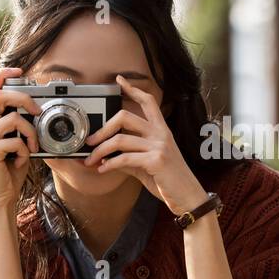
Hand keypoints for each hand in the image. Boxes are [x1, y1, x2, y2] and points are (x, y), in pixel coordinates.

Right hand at [0, 67, 39, 211]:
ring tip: (32, 146)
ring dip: (30, 132)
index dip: (2, 74)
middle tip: (38, 111)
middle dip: (24, 98)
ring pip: (13, 119)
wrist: (1, 197)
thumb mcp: (18, 143)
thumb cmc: (10, 170)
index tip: (19, 69)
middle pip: (0, 95)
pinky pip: (15, 141)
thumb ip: (21, 127)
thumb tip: (37, 110)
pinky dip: (25, 151)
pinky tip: (20, 162)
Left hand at [82, 74, 208, 215]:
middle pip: (125, 116)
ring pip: (120, 140)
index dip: (133, 89)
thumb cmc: (169, 181)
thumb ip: (129, 156)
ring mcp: (159, 146)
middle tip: (91, 141)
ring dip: (100, 151)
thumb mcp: (148, 164)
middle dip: (103, 128)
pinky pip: (124, 159)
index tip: (119, 81)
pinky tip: (103, 170)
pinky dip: (109, 165)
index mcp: (161, 130)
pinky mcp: (156, 161)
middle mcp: (161, 134)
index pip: (148, 102)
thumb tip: (105, 156)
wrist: (188, 197)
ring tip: (90, 160)